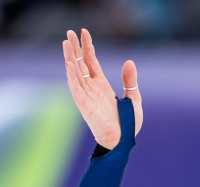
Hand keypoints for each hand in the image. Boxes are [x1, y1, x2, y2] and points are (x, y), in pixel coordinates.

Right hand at [61, 28, 142, 148]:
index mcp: (102, 85)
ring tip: (66, 42)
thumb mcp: (133, 98)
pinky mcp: (84, 105)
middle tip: (69, 31)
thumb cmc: (127, 125)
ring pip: (75, 72)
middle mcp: (92, 88)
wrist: (123, 142)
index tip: (84, 32)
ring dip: (69, 57)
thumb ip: (130, 81)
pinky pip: (75, 88)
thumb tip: (129, 62)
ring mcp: (86, 96)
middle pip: (80, 63)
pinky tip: (69, 63)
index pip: (91, 61)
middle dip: (74, 47)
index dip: (87, 46)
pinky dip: (72, 76)